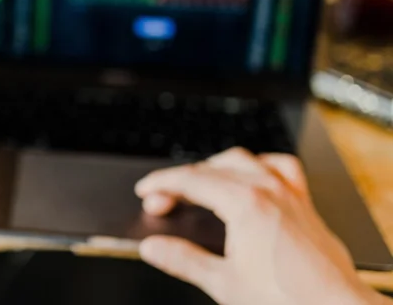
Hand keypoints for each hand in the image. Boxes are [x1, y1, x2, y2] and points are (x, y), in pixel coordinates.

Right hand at [134, 148, 388, 304]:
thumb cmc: (288, 299)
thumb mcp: (223, 282)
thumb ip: (183, 260)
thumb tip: (153, 248)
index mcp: (245, 204)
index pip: (191, 180)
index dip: (162, 183)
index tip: (146, 190)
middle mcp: (268, 190)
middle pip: (212, 168)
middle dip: (182, 180)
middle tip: (163, 200)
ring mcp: (289, 194)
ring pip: (244, 161)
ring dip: (215, 167)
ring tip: (199, 183)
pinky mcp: (304, 204)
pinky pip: (281, 168)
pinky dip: (260, 166)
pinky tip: (253, 176)